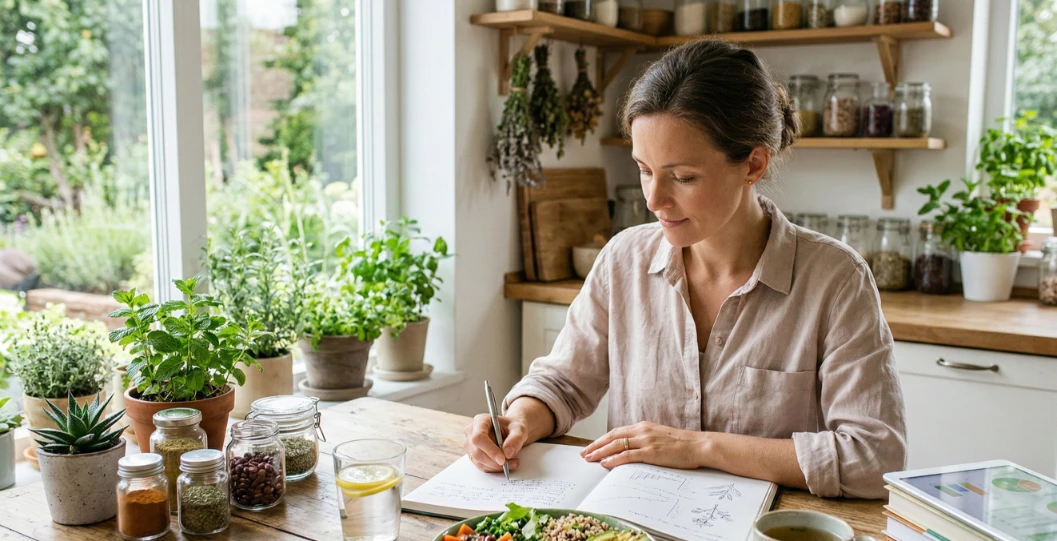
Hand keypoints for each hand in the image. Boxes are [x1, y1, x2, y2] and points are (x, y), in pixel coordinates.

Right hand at [463, 413, 527, 472]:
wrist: (510, 431)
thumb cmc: (512, 427)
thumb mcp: (519, 429)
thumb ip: (515, 439)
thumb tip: (507, 453)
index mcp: (480, 421)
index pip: (479, 437)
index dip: (490, 450)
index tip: (503, 459)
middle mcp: (471, 432)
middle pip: (477, 452)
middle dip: (495, 461)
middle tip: (511, 462)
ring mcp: (471, 445)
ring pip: (479, 461)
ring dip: (496, 466)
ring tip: (513, 462)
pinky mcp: (474, 456)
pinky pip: (482, 466)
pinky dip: (495, 468)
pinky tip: (506, 464)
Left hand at [580, 421, 705, 469]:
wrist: (699, 445)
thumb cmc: (682, 444)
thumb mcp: (660, 437)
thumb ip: (645, 440)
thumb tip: (632, 449)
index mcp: (644, 426)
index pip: (617, 432)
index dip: (602, 440)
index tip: (591, 447)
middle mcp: (642, 431)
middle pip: (612, 437)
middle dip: (595, 445)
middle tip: (583, 454)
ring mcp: (646, 440)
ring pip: (616, 445)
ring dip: (600, 452)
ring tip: (589, 459)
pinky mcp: (651, 452)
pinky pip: (627, 455)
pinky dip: (614, 459)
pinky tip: (605, 463)